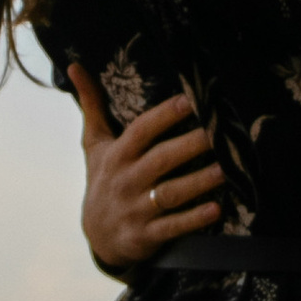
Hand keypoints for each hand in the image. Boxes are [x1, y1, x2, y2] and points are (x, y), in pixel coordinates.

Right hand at [72, 65, 223, 268]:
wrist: (98, 235)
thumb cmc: (103, 179)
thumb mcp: (94, 144)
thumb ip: (92, 105)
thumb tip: (75, 65)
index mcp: (117, 155)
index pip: (141, 132)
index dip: (164, 116)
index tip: (189, 100)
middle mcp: (126, 180)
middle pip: (161, 159)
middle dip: (190, 145)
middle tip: (218, 132)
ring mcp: (136, 209)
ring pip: (171, 193)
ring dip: (199, 181)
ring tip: (225, 169)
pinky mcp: (146, 235)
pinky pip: (173, 226)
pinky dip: (194, 219)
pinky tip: (216, 209)